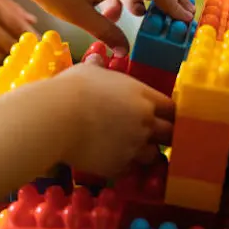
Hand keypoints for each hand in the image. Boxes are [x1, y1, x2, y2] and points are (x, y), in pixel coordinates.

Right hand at [59, 54, 174, 176]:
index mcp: (143, 96)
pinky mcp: (119, 167)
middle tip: (150, 136)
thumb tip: (96, 59)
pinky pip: (130, 170)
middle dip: (162, 135)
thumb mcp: (88, 70)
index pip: (171, 108)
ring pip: (152, 155)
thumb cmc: (72, 89)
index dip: (167, 113)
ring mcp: (134, 146)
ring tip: (127, 149)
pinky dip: (123, 166)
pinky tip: (110, 159)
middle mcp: (145, 122)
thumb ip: (99, 67)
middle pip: (169, 134)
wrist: (56, 118)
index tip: (161, 116)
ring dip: (143, 153)